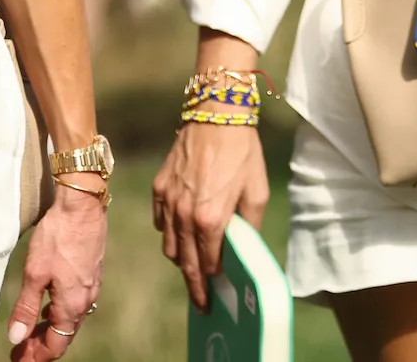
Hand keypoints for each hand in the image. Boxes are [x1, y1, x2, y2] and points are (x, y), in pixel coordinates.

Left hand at [6, 181, 107, 360]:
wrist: (82, 205)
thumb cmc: (57, 237)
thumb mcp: (35, 274)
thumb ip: (27, 308)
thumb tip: (17, 337)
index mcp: (72, 306)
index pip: (55, 346)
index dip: (36, 357)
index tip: (19, 359)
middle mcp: (86, 301)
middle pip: (64, 336)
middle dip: (42, 346)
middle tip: (21, 350)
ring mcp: (92, 287)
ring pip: (71, 319)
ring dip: (51, 329)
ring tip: (31, 332)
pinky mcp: (92, 273)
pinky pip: (76, 304)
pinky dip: (60, 312)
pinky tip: (50, 304)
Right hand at [153, 121, 269, 310]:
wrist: (216, 115)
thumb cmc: (243, 152)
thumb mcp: (257, 192)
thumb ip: (249, 226)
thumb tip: (244, 250)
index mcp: (210, 219)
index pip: (209, 264)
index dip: (213, 283)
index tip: (216, 297)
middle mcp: (184, 215)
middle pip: (185, 262)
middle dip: (193, 285)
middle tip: (200, 302)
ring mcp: (168, 201)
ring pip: (169, 245)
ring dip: (181, 259)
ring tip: (192, 266)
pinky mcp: (159, 187)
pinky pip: (160, 222)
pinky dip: (169, 233)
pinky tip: (180, 232)